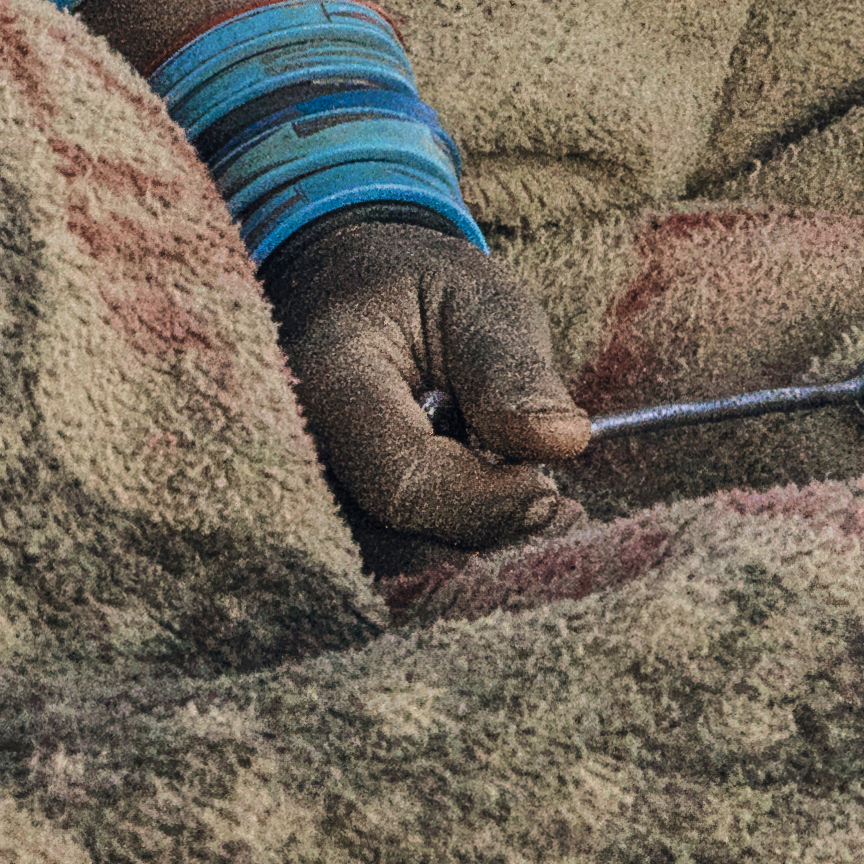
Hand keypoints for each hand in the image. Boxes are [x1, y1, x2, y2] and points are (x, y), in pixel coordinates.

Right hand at [274, 217, 595, 552]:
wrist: (351, 299)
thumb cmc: (417, 291)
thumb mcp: (477, 302)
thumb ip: (512, 371)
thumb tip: (561, 443)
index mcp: (326, 380)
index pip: (405, 480)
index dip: (488, 500)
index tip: (552, 486)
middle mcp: (301, 457)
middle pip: (398, 548)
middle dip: (491, 537)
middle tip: (558, 507)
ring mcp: (312, 501)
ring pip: (399, 572)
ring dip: (479, 551)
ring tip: (534, 501)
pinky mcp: (336, 527)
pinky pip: (396, 569)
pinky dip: (458, 554)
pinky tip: (502, 517)